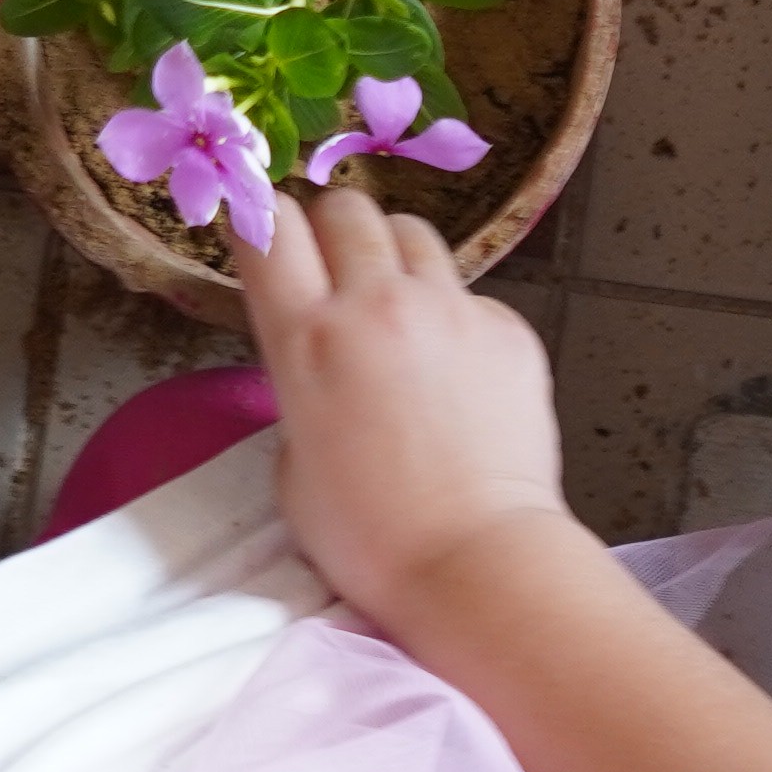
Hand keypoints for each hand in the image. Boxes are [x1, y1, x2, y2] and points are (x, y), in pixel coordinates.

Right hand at [235, 183, 575, 618]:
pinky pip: (470, 295)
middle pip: (346, 209)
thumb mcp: (293, 464)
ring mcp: (450, 312)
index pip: (271, 228)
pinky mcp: (508, 331)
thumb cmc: (372, 538)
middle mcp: (377, 306)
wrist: (476, 563)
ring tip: (398, 308)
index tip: (266, 235)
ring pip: (412, 234)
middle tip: (336, 268)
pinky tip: (456, 371)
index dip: (263, 222)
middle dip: (332, 228)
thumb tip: (328, 366)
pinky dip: (454, 317)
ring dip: (394, 258)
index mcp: (306, 340)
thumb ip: (300, 392)